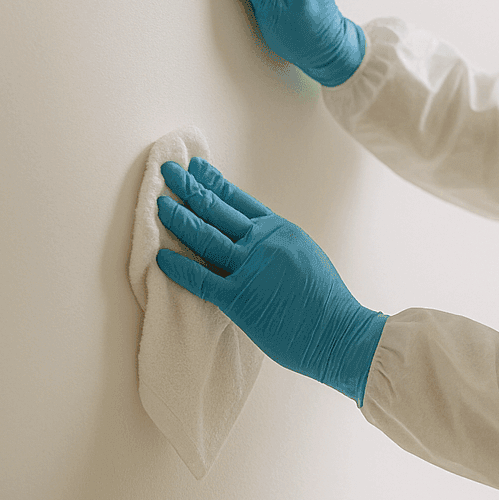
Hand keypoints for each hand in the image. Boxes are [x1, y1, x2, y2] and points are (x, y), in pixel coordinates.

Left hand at [155, 157, 386, 405]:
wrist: (339, 332)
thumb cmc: (325, 301)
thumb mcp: (305, 256)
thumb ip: (277, 244)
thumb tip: (254, 238)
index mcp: (281, 231)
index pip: (238, 199)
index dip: (214, 182)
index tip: (195, 167)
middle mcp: (264, 242)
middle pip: (217, 209)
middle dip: (189, 187)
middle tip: (168, 172)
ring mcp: (251, 269)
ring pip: (205, 236)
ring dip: (178, 218)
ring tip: (159, 203)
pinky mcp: (239, 299)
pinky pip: (200, 279)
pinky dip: (178, 267)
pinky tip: (160, 256)